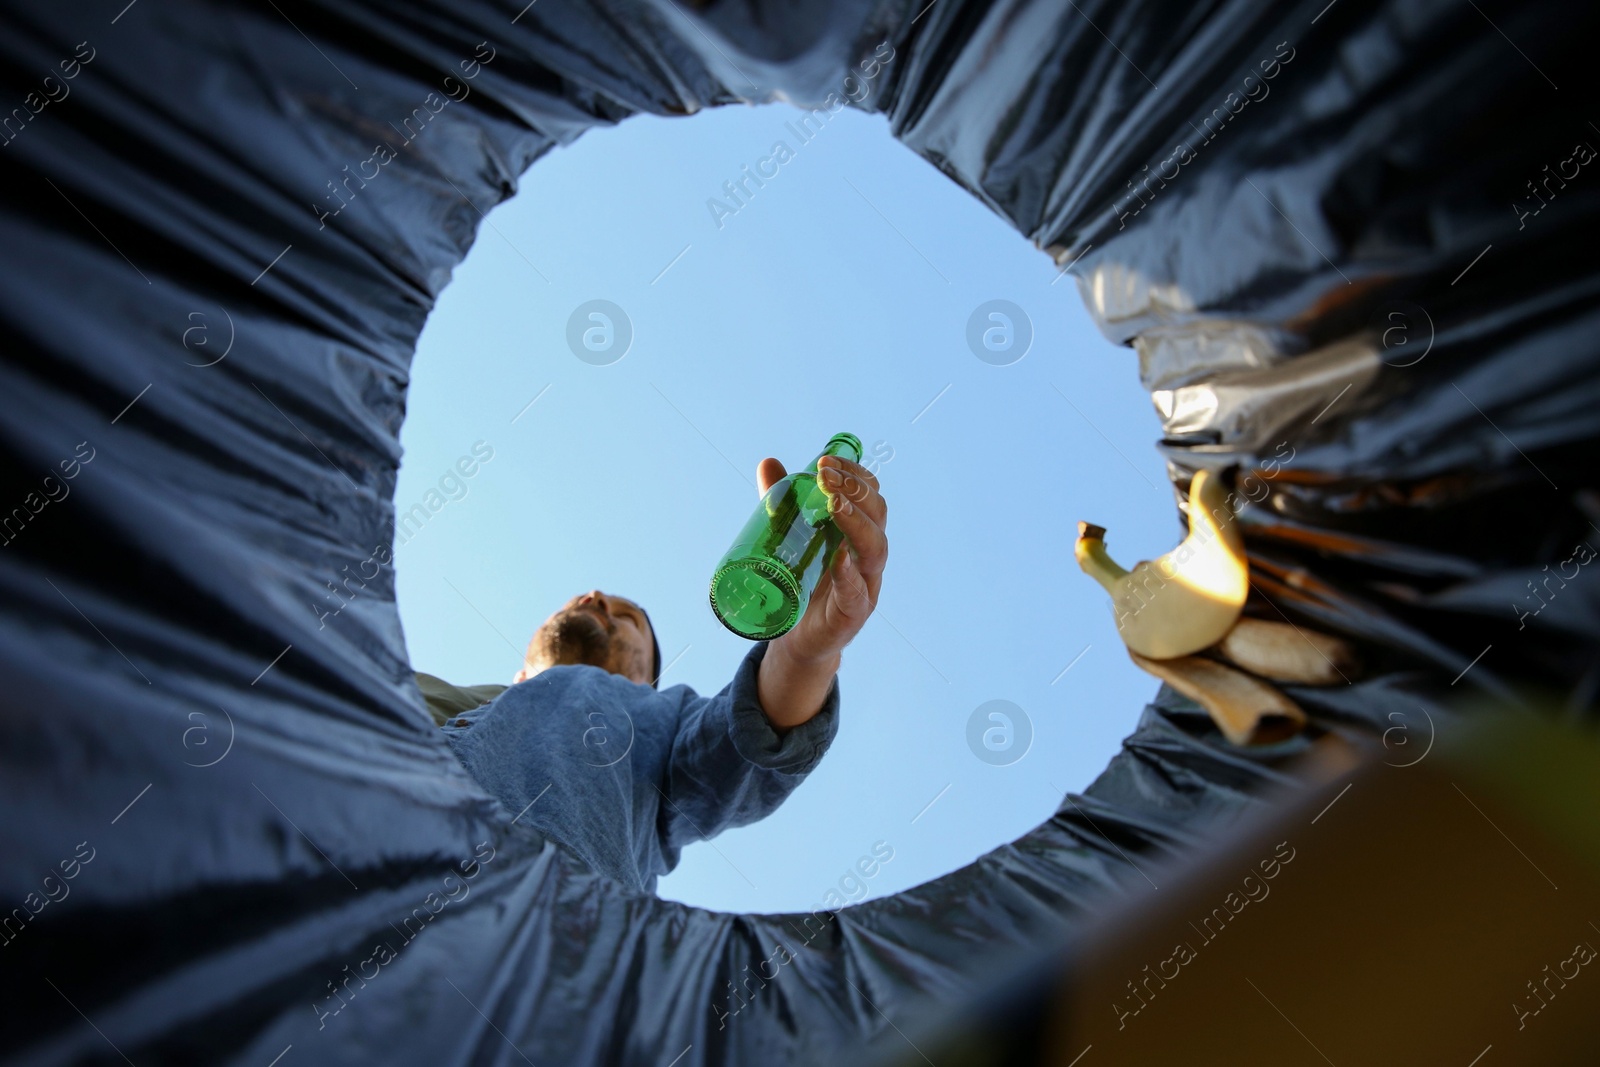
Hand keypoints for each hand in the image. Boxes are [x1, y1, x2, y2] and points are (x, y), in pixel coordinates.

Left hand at [756, 453, 888, 665]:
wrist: (798, 640)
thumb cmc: (801, 582)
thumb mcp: (789, 537)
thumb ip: (782, 503)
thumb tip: (768, 462)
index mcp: (857, 533)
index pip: (870, 495)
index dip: (854, 474)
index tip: (826, 460)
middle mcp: (867, 556)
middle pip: (877, 516)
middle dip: (854, 490)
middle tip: (825, 475)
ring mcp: (865, 585)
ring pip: (874, 549)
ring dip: (856, 523)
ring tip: (834, 503)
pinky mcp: (852, 614)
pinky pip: (856, 592)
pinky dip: (848, 574)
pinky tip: (838, 556)